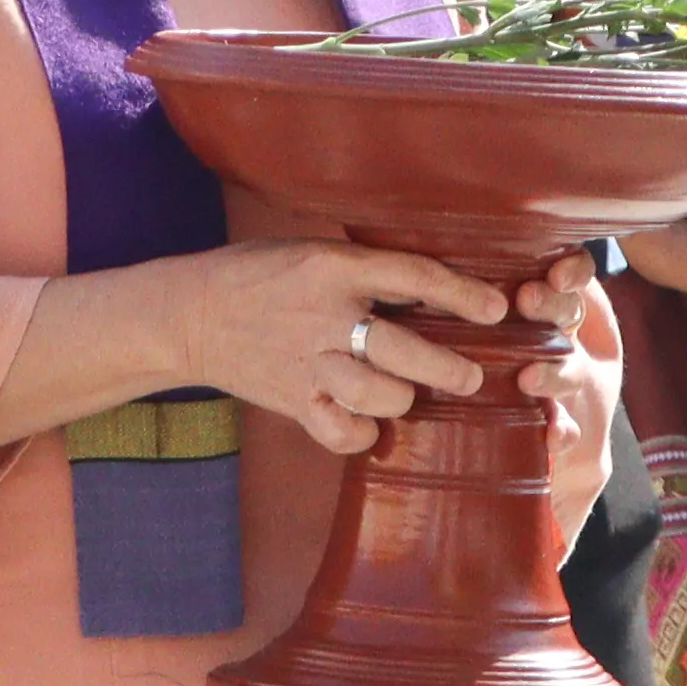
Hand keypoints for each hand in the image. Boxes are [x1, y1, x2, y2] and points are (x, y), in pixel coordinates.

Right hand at [176, 236, 520, 453]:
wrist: (189, 315)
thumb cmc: (258, 275)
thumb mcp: (311, 251)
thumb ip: (364, 268)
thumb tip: (430, 288)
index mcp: (334, 268)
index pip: (413, 277)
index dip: (462, 295)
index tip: (496, 310)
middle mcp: (326, 316)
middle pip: (402, 347)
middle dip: (448, 368)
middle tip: (471, 376)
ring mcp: (308, 362)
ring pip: (378, 392)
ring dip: (403, 397)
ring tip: (408, 394)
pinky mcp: (293, 400)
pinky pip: (341, 431)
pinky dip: (362, 433)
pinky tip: (367, 423)